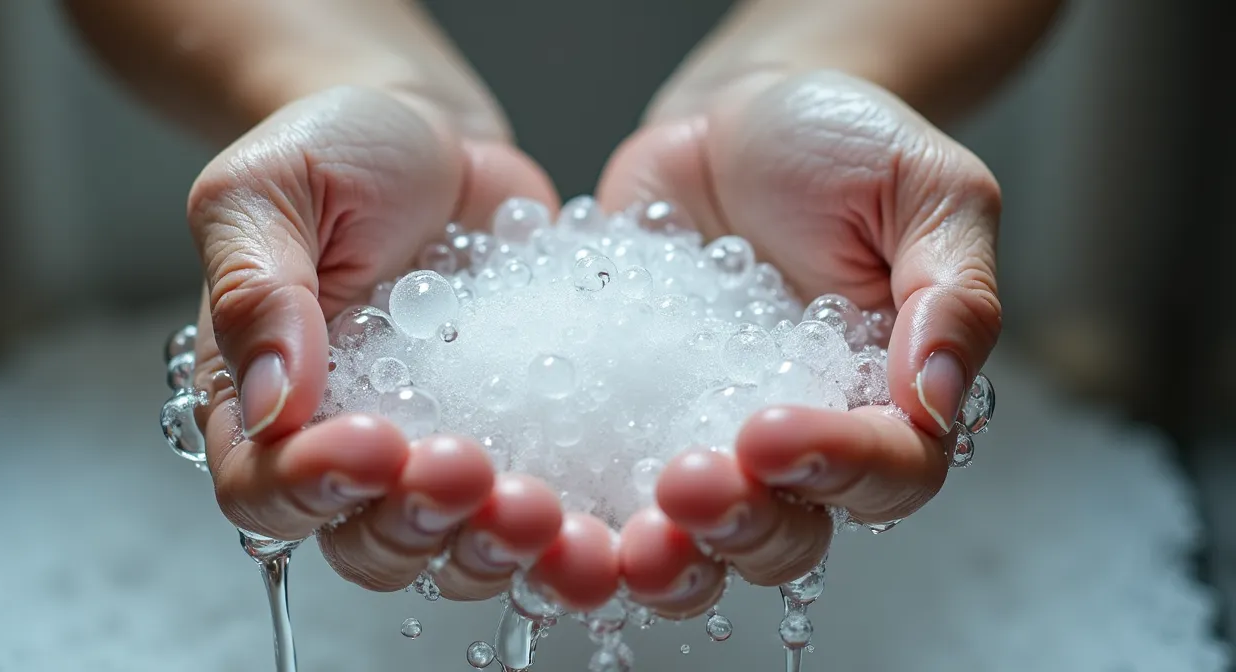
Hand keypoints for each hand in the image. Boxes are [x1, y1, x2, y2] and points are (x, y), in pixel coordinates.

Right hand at [187, 86, 618, 607]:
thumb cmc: (335, 153)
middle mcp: (348, 449)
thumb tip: (270, 405)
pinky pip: (534, 507)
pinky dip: (566, 528)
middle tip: (469, 475)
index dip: (310, 491)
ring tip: (540, 509)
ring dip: (494, 547)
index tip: (372, 447)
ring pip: (453, 549)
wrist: (437, 137)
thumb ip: (255, 291)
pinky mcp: (515, 438)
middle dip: (417, 526)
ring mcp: (436, 452)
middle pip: (365, 543)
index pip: (263, 489)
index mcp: (262, 404)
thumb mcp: (266, 193)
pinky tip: (599, 515)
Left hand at [598, 70, 1002, 616]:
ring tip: (626, 537)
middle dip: (741, 528)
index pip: (889, 475)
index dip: (838, 471)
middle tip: (686, 489)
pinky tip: (552, 497)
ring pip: (701, 537)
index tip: (770, 434)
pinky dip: (587, 504)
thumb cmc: (844, 142)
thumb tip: (936, 401)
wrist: (733, 113)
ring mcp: (709, 433)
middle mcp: (803, 438)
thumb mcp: (929, 190)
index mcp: (888, 399)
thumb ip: (953, 293)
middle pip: (791, 534)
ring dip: (668, 555)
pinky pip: (611, 478)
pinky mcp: (633, 414)